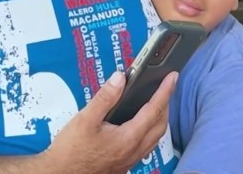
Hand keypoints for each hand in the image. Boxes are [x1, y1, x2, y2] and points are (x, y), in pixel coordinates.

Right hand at [42, 70, 177, 173]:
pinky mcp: (123, 165)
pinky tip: (140, 126)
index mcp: (128, 138)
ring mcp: (130, 160)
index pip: (154, 110)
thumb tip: (120, 78)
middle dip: (166, 104)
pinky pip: (146, 147)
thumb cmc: (71, 151)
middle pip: (160, 125)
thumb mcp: (85, 119)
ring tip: (157, 103)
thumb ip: (105, 97)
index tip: (172, 77)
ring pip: (154, 138)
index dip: (165, 91)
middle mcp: (133, 151)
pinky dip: (150, 132)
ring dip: (160, 119)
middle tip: (166, 87)